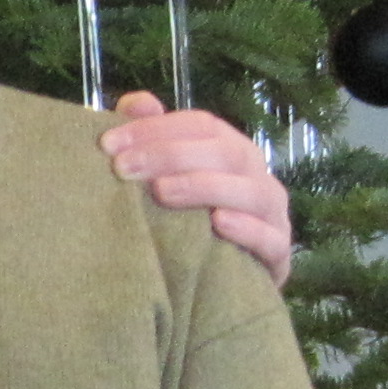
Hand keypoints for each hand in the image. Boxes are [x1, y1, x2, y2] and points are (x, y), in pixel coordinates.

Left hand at [105, 92, 292, 286]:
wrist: (221, 285)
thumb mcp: (166, 178)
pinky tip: (219, 224)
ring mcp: (272, 215)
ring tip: (163, 192)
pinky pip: (271, 239)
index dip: (155, 128)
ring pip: (251, 192)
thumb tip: (136, 103)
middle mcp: (255, 175)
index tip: (108, 144)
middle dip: (171, 155)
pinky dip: (248, 229)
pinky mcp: (279, 256)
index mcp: (230, 150)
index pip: (200, 125)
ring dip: (205, 187)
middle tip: (124, 169)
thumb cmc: (188, 222)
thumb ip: (152, 138)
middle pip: (223, 153)